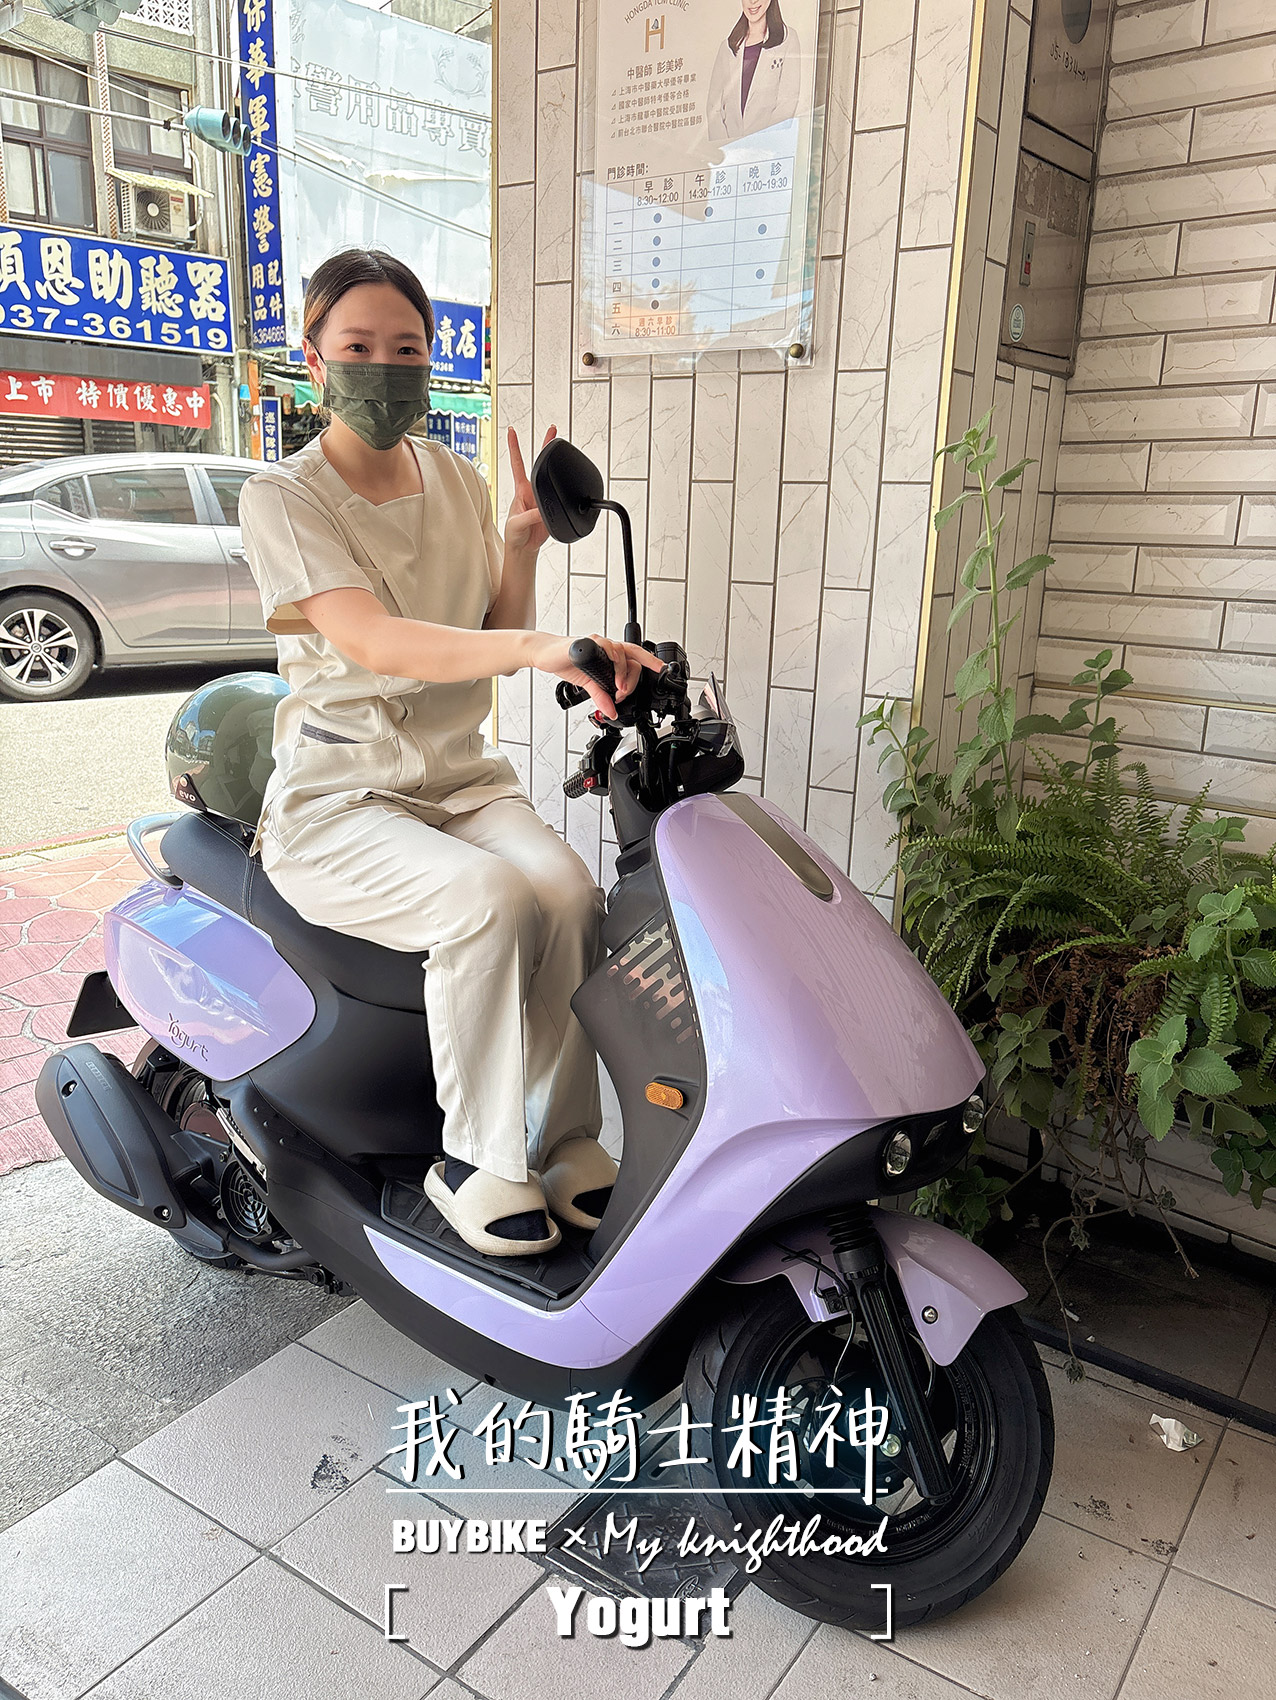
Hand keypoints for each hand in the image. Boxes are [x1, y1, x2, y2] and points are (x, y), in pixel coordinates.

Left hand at [504, 425, 555, 554]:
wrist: (524, 549)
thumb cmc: (515, 535)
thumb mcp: (517, 524)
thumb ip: (529, 516)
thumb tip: (541, 510)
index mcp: (520, 490)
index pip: (517, 464)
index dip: (514, 447)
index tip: (511, 431)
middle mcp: (532, 491)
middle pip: (538, 463)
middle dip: (545, 445)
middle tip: (553, 430)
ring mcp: (542, 498)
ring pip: (550, 477)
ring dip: (556, 463)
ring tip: (560, 444)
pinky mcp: (551, 508)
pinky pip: (559, 496)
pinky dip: (564, 489)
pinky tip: (567, 480)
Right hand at [528, 631, 664, 719]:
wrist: (545, 655)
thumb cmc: (566, 663)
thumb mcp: (588, 686)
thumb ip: (602, 697)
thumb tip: (611, 712)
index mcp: (610, 656)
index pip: (636, 658)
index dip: (649, 666)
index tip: (660, 675)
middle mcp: (607, 647)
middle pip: (633, 656)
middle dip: (633, 677)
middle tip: (624, 692)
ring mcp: (598, 644)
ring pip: (621, 652)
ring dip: (623, 672)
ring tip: (618, 688)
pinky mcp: (587, 642)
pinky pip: (604, 646)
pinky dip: (610, 657)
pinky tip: (610, 669)